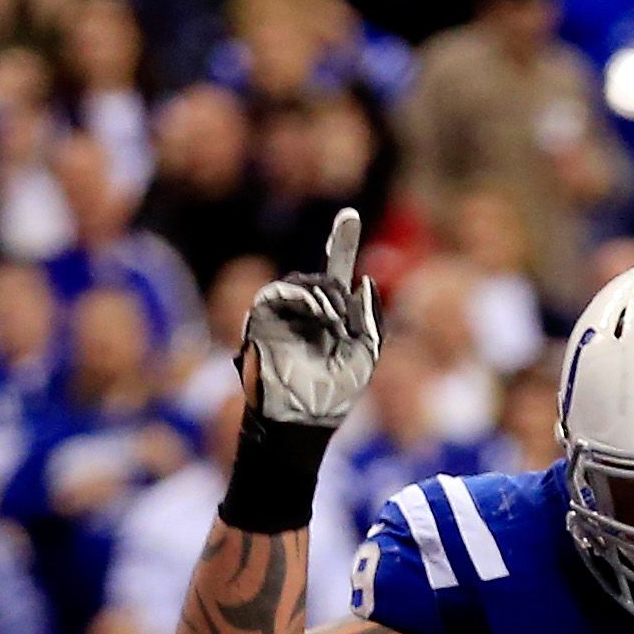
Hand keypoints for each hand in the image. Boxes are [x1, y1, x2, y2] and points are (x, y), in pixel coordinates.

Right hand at [242, 205, 379, 429]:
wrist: (306, 418)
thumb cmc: (337, 394)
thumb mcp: (368, 353)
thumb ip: (371, 316)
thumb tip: (363, 279)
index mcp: (333, 317)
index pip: (336, 273)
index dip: (341, 244)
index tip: (349, 216)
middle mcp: (307, 311)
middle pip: (322, 278)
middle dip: (336, 294)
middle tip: (345, 325)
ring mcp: (284, 314)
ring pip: (302, 282)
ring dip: (322, 297)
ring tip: (333, 324)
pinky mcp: (262, 319)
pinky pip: (277, 292)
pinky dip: (301, 296)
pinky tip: (317, 313)